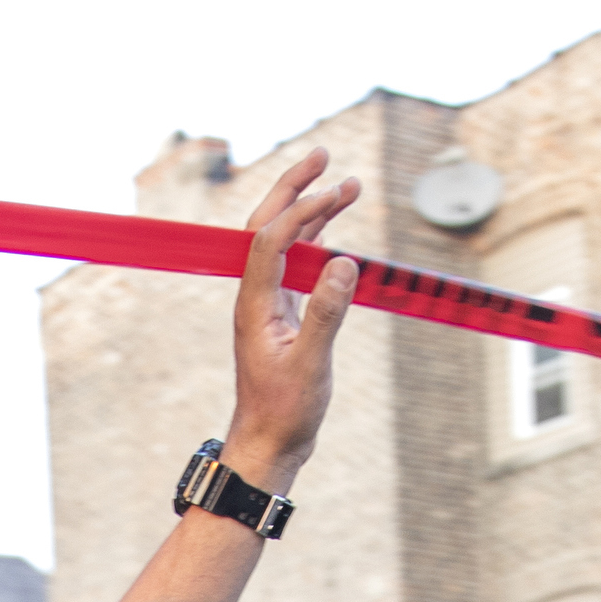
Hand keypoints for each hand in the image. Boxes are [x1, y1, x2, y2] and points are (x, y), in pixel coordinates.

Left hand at [217, 150, 362, 491]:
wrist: (268, 446)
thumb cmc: (285, 413)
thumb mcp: (311, 366)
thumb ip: (327, 314)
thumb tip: (343, 263)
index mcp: (253, 305)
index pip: (270, 240)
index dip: (300, 212)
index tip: (335, 192)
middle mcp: (255, 297)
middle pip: (267, 226)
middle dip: (293, 189)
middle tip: (322, 155)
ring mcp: (268, 304)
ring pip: (285, 242)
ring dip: (312, 210)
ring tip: (347, 185)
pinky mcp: (283, 315)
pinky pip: (297, 264)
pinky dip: (317, 240)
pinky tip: (336, 228)